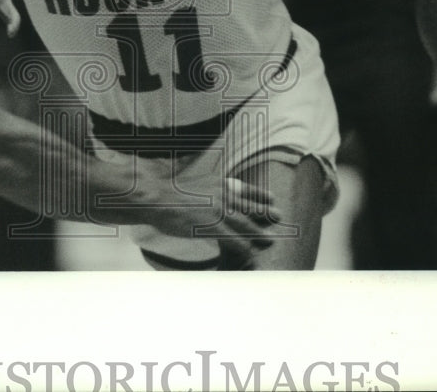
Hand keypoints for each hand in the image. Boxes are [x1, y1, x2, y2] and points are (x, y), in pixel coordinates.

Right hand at [138, 157, 279, 264]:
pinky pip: (234, 240)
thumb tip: (215, 192)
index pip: (246, 189)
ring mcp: (218, 211)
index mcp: (219, 183)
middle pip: (251, 206)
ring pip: (246, 224)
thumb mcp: (196, 183)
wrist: (157, 197)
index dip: (261, 195)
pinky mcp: (211, 227)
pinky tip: (250, 253)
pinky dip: (244, 246)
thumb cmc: (171, 192)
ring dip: (260, 233)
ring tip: (270, 240)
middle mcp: (222, 195)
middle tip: (279, 217)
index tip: (272, 199)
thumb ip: (209, 188)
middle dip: (266, 212)